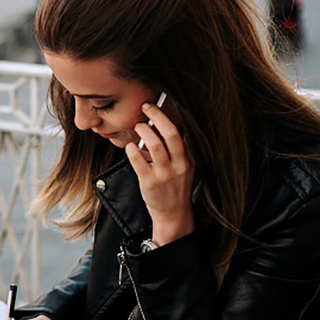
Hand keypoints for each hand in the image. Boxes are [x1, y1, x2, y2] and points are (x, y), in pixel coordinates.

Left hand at [124, 102, 195, 245]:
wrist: (173, 214)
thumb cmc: (175, 186)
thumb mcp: (184, 166)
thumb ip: (177, 149)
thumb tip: (160, 124)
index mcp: (189, 157)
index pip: (182, 131)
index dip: (169, 115)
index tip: (157, 105)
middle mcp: (180, 164)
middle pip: (172, 133)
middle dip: (158, 116)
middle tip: (146, 106)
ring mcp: (165, 173)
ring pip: (155, 145)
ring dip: (144, 131)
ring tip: (138, 126)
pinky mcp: (150, 182)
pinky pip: (138, 160)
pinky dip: (132, 149)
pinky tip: (129, 146)